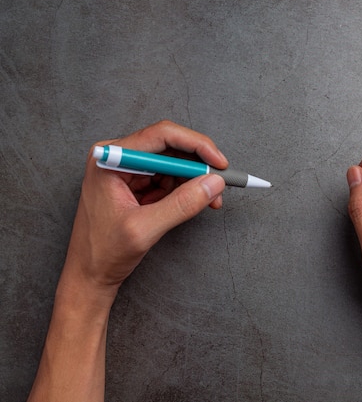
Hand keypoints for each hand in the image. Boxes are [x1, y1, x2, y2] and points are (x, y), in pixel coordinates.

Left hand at [63, 120, 226, 296]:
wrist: (89, 275)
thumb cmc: (103, 252)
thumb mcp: (145, 229)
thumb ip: (181, 204)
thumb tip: (214, 183)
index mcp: (110, 160)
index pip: (161, 136)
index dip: (196, 145)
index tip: (219, 163)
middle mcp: (118, 157)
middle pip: (170, 147)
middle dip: (199, 165)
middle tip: (221, 183)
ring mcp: (128, 170)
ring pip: (174, 163)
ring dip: (195, 180)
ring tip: (211, 200)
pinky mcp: (137, 183)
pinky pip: (169, 178)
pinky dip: (186, 189)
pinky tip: (195, 202)